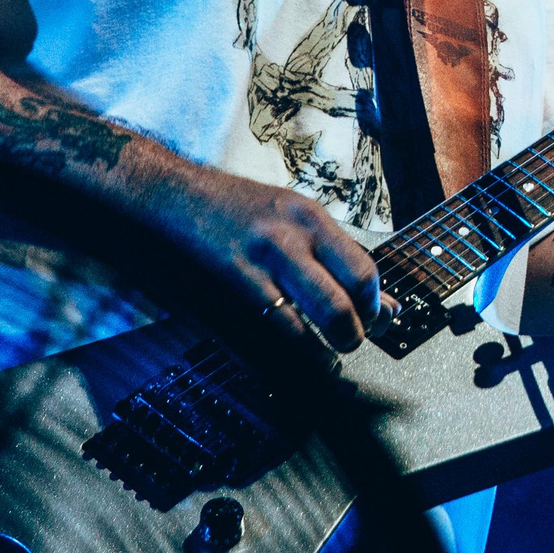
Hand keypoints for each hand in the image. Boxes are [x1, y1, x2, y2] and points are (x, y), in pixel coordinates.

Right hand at [148, 167, 382, 351]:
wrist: (177, 195)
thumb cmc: (238, 210)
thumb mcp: (290, 218)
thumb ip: (330, 255)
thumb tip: (373, 297)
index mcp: (314, 217)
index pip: (365, 266)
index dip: (375, 303)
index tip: (376, 321)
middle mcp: (298, 232)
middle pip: (356, 286)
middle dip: (365, 323)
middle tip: (358, 340)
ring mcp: (270, 254)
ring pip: (329, 308)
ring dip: (342, 340)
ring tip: (338, 355)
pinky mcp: (240, 277)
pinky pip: (284, 322)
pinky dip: (305, 348)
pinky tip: (310, 357)